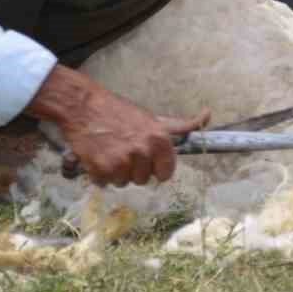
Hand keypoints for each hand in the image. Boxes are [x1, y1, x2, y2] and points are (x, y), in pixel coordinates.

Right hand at [34, 67, 209, 186]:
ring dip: (117, 173)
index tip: (148, 161)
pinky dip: (100, 175)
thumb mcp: (154, 119)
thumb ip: (180, 126)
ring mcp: (122, 162)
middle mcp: (143, 152)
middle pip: (144, 179)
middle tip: (125, 151)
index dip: (157, 169)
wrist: (84, 108)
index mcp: (159, 140)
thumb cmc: (120, 112)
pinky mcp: (101, 170)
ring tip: (111, 152)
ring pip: (125, 182)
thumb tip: (207, 115)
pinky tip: (98, 157)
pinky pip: (106, 183)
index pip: (166, 173)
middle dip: (135, 169)